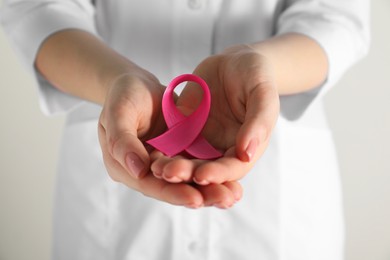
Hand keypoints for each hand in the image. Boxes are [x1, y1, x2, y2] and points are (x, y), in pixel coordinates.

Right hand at [98, 71, 241, 207]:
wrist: (137, 83)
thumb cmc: (122, 95)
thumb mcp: (118, 112)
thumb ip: (123, 141)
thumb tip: (139, 171)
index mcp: (125, 167)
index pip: (151, 185)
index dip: (173, 193)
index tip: (196, 199)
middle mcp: (145, 171)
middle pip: (173, 188)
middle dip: (200, 195)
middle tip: (225, 200)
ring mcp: (165, 162)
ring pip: (188, 180)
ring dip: (211, 188)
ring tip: (233, 195)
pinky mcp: (180, 152)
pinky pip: (197, 164)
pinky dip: (213, 172)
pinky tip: (233, 178)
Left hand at [151, 45, 279, 184]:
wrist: (234, 62)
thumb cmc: (255, 75)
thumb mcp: (262, 93)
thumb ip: (259, 122)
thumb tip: (247, 154)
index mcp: (245, 147)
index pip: (233, 168)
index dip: (219, 175)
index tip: (202, 176)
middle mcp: (222, 150)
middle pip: (206, 169)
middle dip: (189, 175)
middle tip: (170, 175)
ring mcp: (202, 142)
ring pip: (187, 160)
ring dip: (172, 167)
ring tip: (156, 168)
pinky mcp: (185, 131)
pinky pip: (173, 143)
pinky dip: (162, 150)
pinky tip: (149, 153)